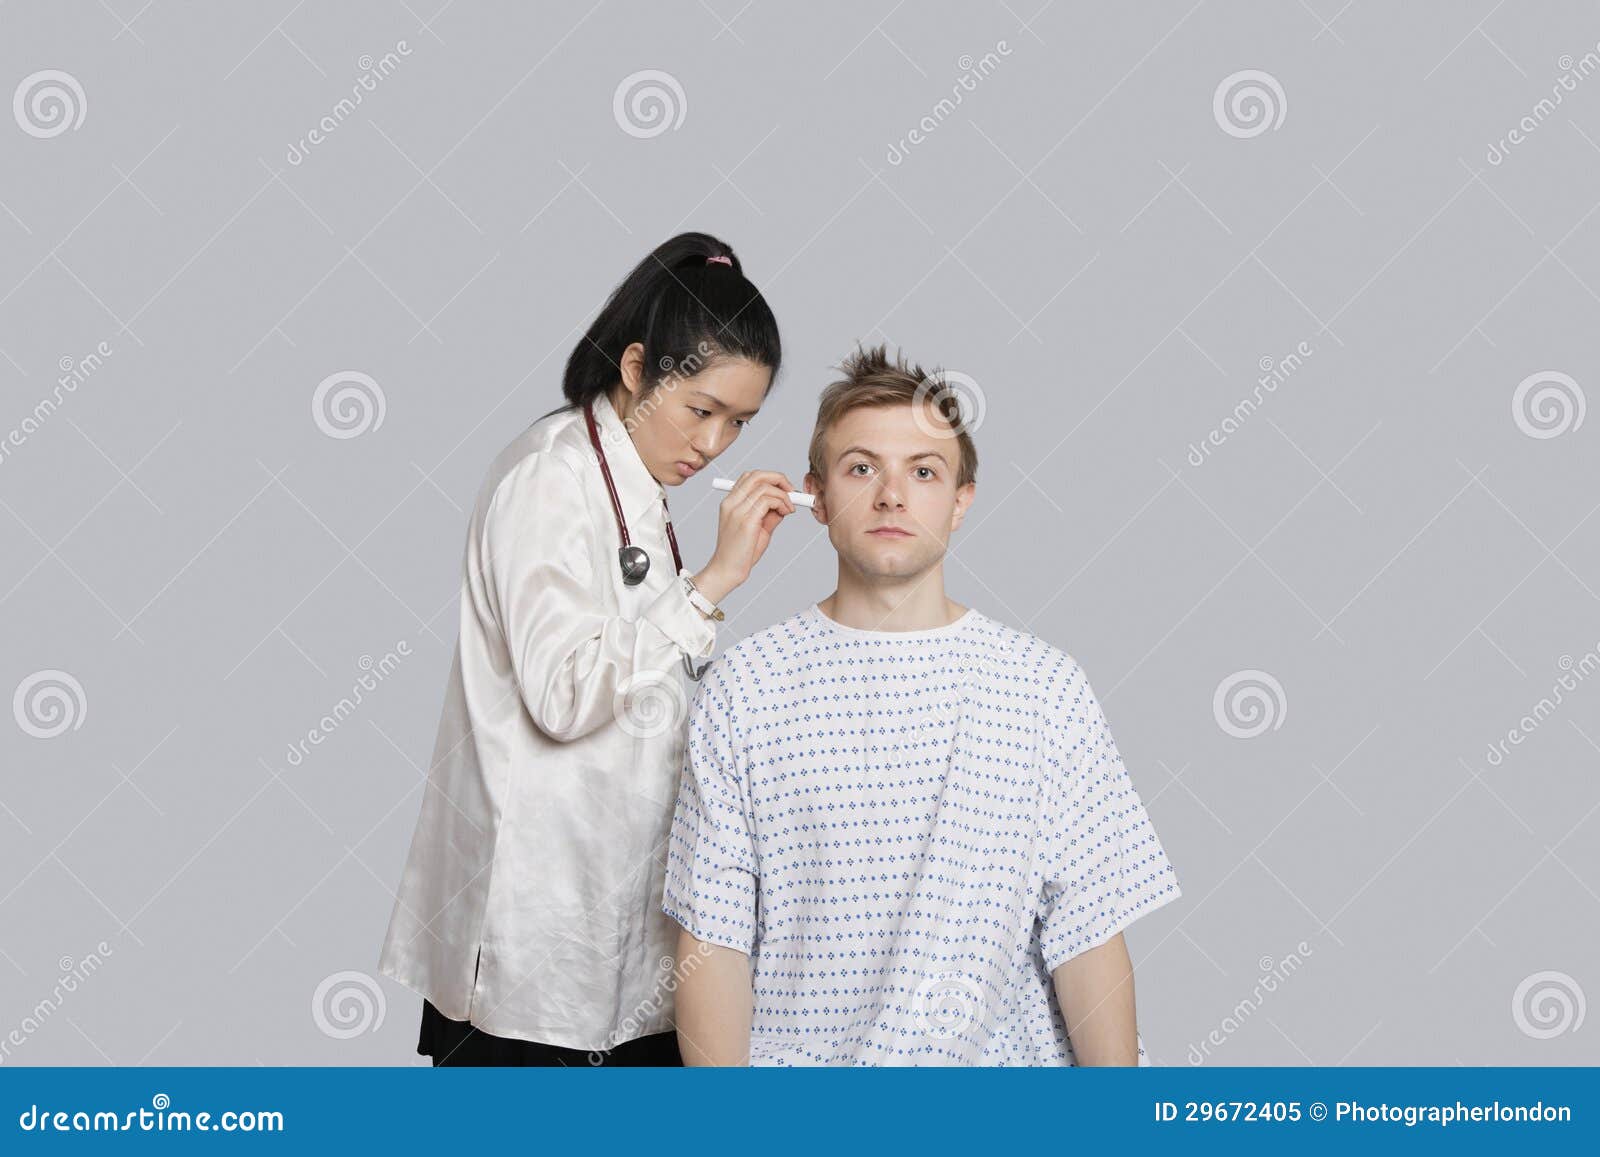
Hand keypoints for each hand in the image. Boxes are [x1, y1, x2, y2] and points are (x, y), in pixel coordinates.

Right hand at [693, 470, 797, 603]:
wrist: (727, 571)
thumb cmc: (741, 552)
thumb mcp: (758, 527)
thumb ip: (769, 513)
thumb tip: (785, 502)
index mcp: (730, 502)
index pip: (750, 476)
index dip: (770, 478)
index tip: (785, 490)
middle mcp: (731, 503)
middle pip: (757, 475)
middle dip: (779, 479)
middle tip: (792, 492)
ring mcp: (737, 510)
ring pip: (765, 487)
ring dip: (784, 496)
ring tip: (789, 509)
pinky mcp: (746, 520)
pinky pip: (768, 501)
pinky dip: (782, 504)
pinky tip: (785, 513)